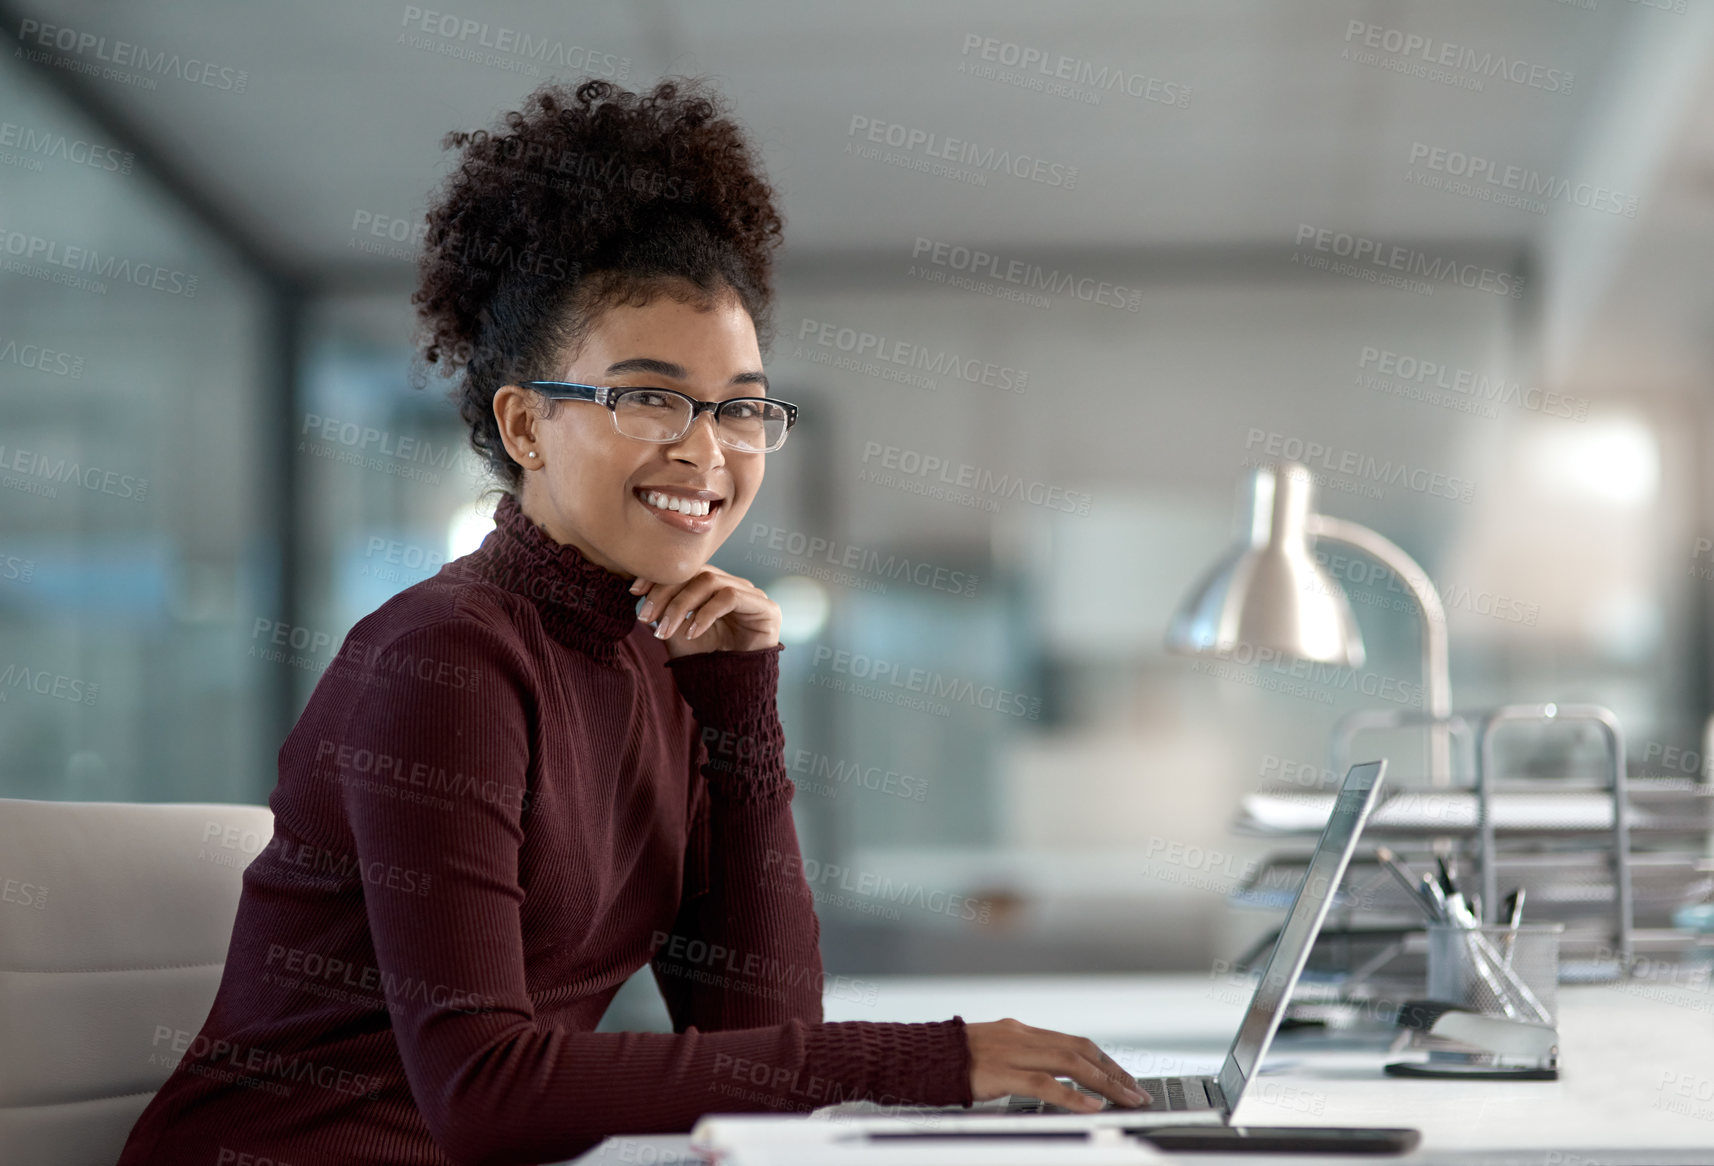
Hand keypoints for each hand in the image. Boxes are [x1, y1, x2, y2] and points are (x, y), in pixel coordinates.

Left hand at [631, 566, 780, 658]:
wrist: (731, 693)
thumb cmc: (705, 661)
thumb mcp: (676, 631)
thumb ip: (664, 608)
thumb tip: (639, 588)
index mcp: (716, 588)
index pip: (687, 570)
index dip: (659, 577)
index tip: (634, 591)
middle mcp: (735, 586)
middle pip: (696, 572)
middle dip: (666, 593)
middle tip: (646, 617)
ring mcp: (753, 596)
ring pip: (709, 581)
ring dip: (681, 605)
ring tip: (667, 630)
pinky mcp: (767, 609)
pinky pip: (730, 597)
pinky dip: (705, 613)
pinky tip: (692, 632)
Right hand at [966, 1018, 1149, 1110]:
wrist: (916, 1055)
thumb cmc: (948, 1061)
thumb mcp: (990, 1054)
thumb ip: (1018, 1061)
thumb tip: (1048, 1078)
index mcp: (1020, 1031)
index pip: (1074, 1043)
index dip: (1104, 1061)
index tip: (1125, 1080)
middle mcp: (1021, 1035)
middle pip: (1081, 1050)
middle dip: (1114, 1073)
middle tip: (1137, 1093)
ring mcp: (1012, 1051)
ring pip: (1071, 1063)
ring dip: (1105, 1083)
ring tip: (1126, 1101)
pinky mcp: (1000, 1071)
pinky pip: (1044, 1083)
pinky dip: (1073, 1095)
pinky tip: (1092, 1106)